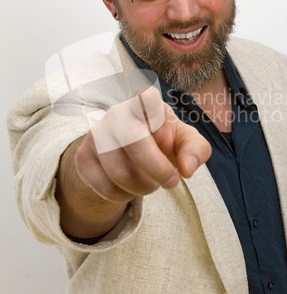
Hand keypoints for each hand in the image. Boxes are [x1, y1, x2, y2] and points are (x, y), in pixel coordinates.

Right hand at [75, 86, 211, 202]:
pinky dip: (123, 197)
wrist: (126, 152)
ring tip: (150, 184)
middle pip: (133, 141)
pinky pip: (104, 187)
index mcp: (145, 103)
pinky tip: (129, 189)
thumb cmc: (162, 140)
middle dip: (157, 169)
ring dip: (143, 188)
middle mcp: (118, 113)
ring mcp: (97, 134)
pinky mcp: (83, 157)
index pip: (147, 97)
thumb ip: (196, 149)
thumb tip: (187, 169)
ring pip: (120, 172)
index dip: (153, 109)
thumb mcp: (184, 141)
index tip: (162, 125)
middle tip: (171, 182)